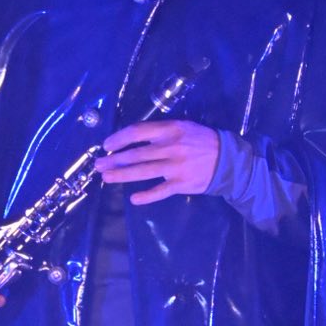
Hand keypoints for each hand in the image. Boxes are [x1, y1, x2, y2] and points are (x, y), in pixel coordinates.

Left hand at [94, 119, 218, 204]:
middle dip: (114, 160)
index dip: (119, 139)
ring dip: (122, 175)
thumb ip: (159, 131)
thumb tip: (130, 138)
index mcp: (169, 130)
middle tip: (98, 165)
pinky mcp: (182, 183)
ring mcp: (176, 167)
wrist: (227, 159)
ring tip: (106, 178)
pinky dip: (147, 196)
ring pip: (143, 171)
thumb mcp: (181, 126)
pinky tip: (134, 199)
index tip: (106, 146)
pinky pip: (160, 191)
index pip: (137, 132)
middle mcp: (170, 147)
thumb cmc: (200, 140)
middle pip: (136, 154)